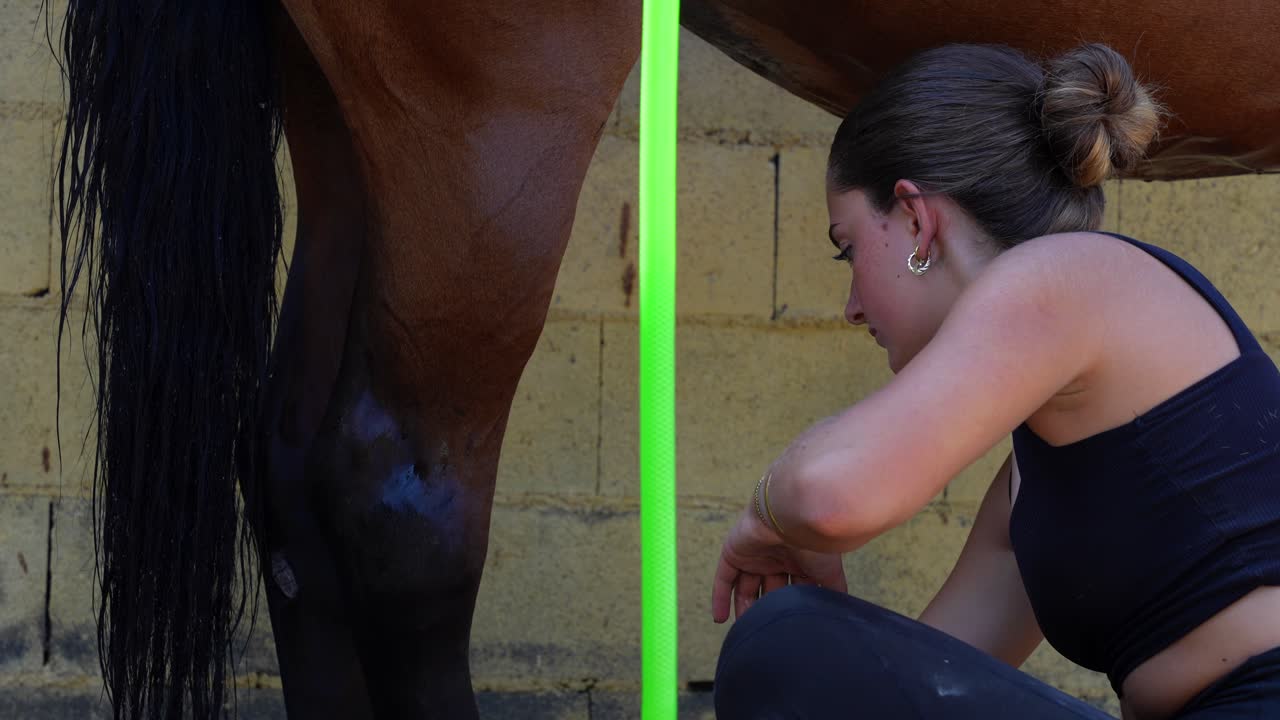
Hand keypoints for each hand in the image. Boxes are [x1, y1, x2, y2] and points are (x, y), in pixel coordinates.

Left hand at [711, 507, 847, 622]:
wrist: (794, 516)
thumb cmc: (816, 544)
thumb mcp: (830, 573)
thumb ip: (834, 591)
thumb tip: (841, 612)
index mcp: (799, 560)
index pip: (791, 588)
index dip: (787, 608)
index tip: (785, 629)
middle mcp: (776, 556)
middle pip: (767, 589)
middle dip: (765, 610)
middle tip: (762, 635)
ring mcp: (754, 554)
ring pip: (745, 586)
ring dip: (744, 608)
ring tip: (744, 632)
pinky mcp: (733, 552)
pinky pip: (724, 578)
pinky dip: (720, 597)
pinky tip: (720, 619)